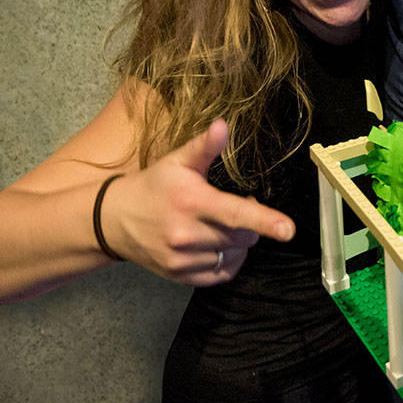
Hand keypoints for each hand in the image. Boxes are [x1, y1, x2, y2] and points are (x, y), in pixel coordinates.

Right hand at [101, 120, 294, 285]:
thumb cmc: (153, 186)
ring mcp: (181, 259)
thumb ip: (204, 146)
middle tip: (231, 206)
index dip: (265, 221)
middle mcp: (185, 234)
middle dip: (249, 223)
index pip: (235, 214)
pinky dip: (228, 260)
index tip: (288, 229)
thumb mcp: (177, 161)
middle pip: (243, 236)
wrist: (113, 220)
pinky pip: (222, 274)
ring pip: (235, 254)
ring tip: (219, 225)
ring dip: (238, 242)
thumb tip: (223, 125)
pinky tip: (217, 244)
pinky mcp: (180, 276)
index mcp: (190, 202)